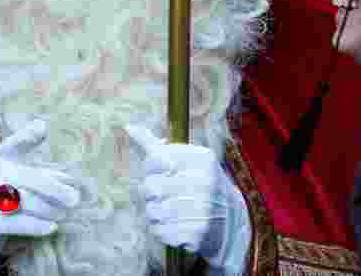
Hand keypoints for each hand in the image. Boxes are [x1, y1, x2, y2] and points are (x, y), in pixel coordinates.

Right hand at [0, 120, 79, 275]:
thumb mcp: (17, 182)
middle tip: (74, 199)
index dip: (26, 136)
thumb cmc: (2, 200)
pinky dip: (36, 226)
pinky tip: (51, 227)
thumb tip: (70, 179)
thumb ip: (41, 176)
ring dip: (48, 209)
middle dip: (52, 188)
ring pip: (23, 201)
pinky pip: (16, 223)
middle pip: (25, 177)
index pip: (12, 145)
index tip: (42, 127)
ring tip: (64, 214)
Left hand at [125, 124, 250, 275]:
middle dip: (151, 192)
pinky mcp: (196, 233)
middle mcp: (204, 181)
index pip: (154, 159)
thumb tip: (129, 127)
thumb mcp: (185, 159)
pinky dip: (162, 230)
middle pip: (150, 186)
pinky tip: (175, 225)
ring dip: (155, 213)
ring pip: (152, 210)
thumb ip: (155, 145)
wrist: (232, 220)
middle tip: (165, 194)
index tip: (161, 172)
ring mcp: (201, 208)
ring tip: (170, 210)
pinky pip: (159, 230)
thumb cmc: (200, 183)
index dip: (150, 168)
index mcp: (202, 158)